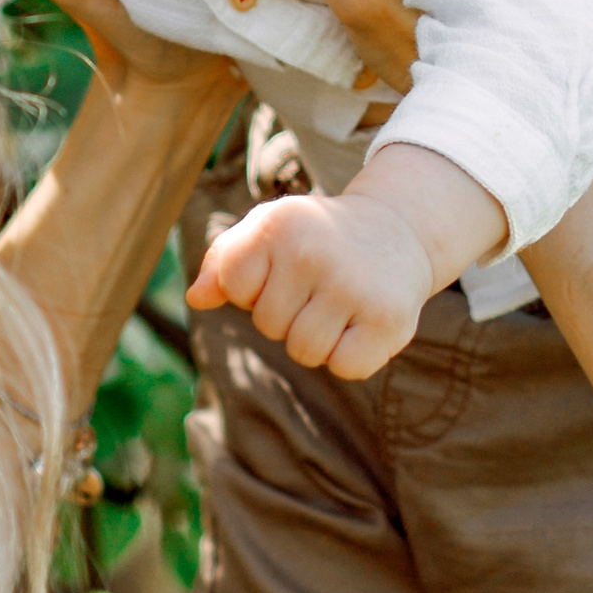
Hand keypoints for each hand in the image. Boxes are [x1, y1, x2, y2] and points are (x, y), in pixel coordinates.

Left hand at [185, 187, 432, 379]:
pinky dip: (350, 357)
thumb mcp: (267, 232)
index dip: (253, 289)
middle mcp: (312, 252)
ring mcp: (352, 286)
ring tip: (339, 304)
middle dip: (288, 315)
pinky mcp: (387, 318)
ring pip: (304, 352)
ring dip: (318, 339)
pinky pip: (344, 367)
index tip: (281, 269)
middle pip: (268, 326)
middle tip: (319, 285)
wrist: (396, 228)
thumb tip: (195, 299)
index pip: (233, 287)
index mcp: (276, 225)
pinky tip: (362, 323)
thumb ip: (224, 262)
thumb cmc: (315, 238)